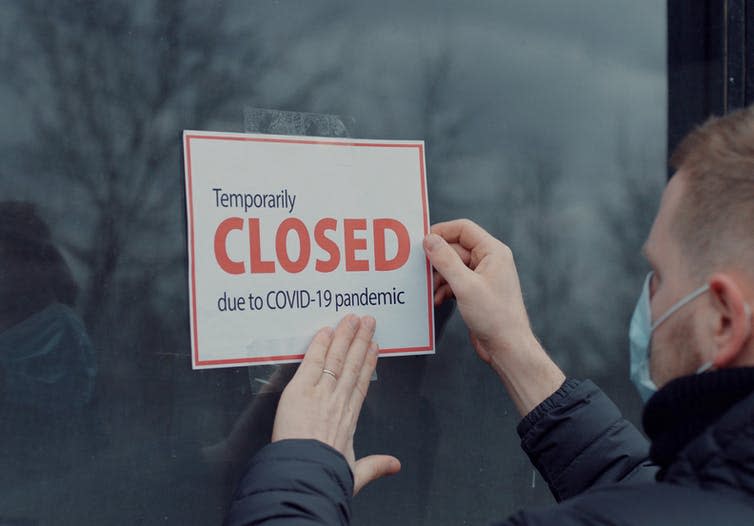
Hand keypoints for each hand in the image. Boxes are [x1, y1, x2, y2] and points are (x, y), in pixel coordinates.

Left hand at [271, 314, 400, 494]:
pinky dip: (320, 346)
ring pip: (337, 359)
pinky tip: (326, 332)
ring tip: (352, 319)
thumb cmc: (324, 477)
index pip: (361, 384)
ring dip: (345, 336)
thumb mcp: (355, 475)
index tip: (374, 347)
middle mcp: (338, 402)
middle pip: (353, 365)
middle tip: (368, 321)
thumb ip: (374, 466)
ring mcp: (321, 394)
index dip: (368, 362)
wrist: (306, 476)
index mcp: (349, 420)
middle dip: (361, 341)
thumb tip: (395, 466)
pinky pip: (313, 362)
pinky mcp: (301, 391)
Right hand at [424, 219, 533, 363]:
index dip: (441, 232)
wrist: (507, 346)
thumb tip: (430, 240)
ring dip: (439, 277)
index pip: (463, 229)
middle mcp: (490, 260)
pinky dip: (444, 288)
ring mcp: (483, 276)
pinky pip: (455, 281)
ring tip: (430, 290)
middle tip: (421, 270)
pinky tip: (438, 299)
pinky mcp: (477, 291)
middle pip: (455, 248)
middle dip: (437, 260)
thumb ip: (445, 260)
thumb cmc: (495, 317)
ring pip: (453, 266)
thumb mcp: (465, 286)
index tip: (422, 241)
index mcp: (493, 252)